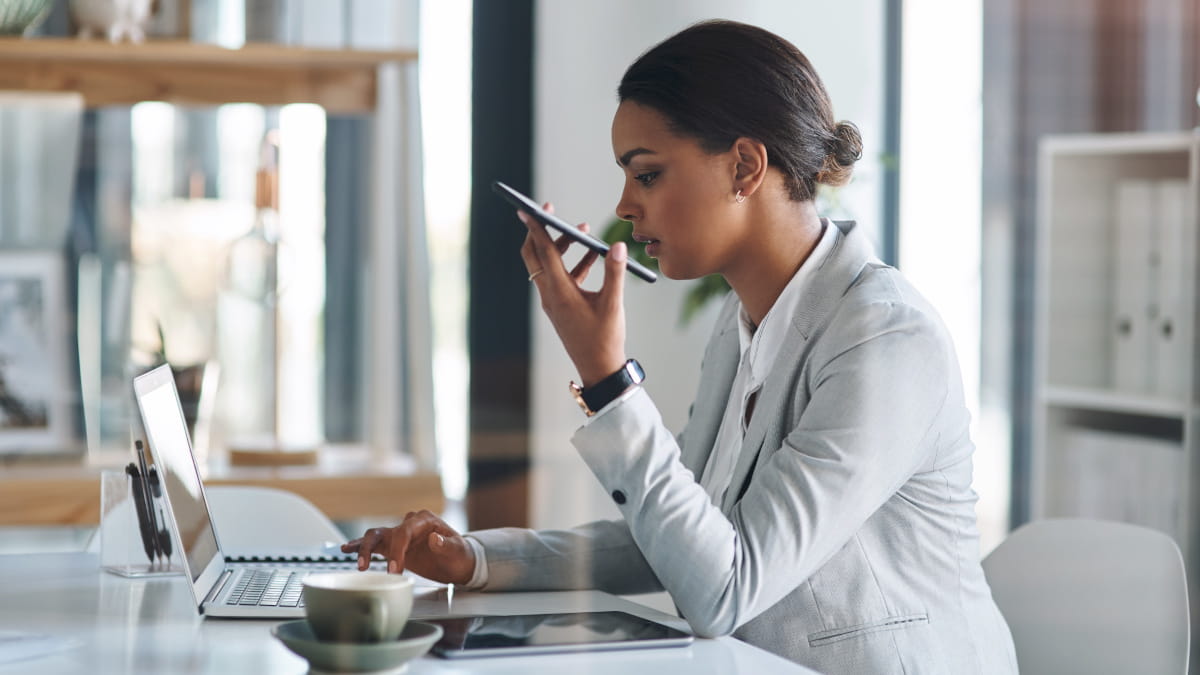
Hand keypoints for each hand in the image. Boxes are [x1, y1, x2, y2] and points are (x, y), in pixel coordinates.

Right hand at [341, 510, 474, 583]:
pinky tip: (347, 549)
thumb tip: (435, 538)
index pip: (404, 531)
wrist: (459, 563)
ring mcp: (400, 535)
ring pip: (375, 536)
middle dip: (373, 549)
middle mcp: (409, 524)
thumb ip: (448, 544)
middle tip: (368, 568)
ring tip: (351, 556)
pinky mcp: (394, 547)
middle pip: (385, 532)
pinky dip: (360, 547)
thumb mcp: (458, 550)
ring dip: (362, 547)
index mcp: (424, 520)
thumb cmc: (460, 555)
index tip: (394, 569)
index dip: (397, 550)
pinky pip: (375, 544)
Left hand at [519, 204, 627, 385]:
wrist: (599, 368)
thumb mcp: (613, 304)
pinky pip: (560, 277)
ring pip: (548, 266)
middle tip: (551, 211)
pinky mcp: (560, 306)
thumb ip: (614, 272)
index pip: (544, 253)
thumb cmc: (605, 338)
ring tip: (584, 230)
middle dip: (542, 232)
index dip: (536, 229)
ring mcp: (553, 301)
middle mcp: (550, 295)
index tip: (527, 209)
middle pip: (535, 256)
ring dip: (562, 247)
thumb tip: (617, 245)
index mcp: (560, 292)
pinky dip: (572, 264)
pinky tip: (594, 256)